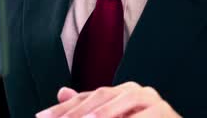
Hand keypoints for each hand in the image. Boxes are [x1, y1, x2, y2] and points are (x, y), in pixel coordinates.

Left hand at [36, 82, 180, 117]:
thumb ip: (88, 108)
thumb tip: (61, 91)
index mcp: (118, 92)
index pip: (85, 98)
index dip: (63, 109)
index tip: (41, 117)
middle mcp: (134, 91)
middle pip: (100, 98)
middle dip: (77, 112)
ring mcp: (152, 100)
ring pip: (121, 104)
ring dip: (103, 113)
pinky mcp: (166, 112)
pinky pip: (144, 116)